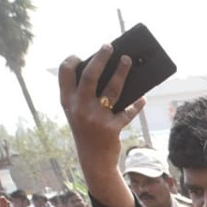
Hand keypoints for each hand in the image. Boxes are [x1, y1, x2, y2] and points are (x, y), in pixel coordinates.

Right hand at [58, 46, 145, 191]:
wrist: (94, 160)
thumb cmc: (88, 130)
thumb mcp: (80, 112)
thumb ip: (86, 95)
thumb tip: (110, 71)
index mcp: (67, 102)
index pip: (64, 74)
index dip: (71, 60)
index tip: (80, 54)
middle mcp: (79, 108)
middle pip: (90, 75)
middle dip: (101, 58)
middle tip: (110, 46)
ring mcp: (95, 118)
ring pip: (112, 89)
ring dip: (122, 72)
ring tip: (128, 61)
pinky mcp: (112, 128)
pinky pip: (128, 112)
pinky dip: (136, 104)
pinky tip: (142, 97)